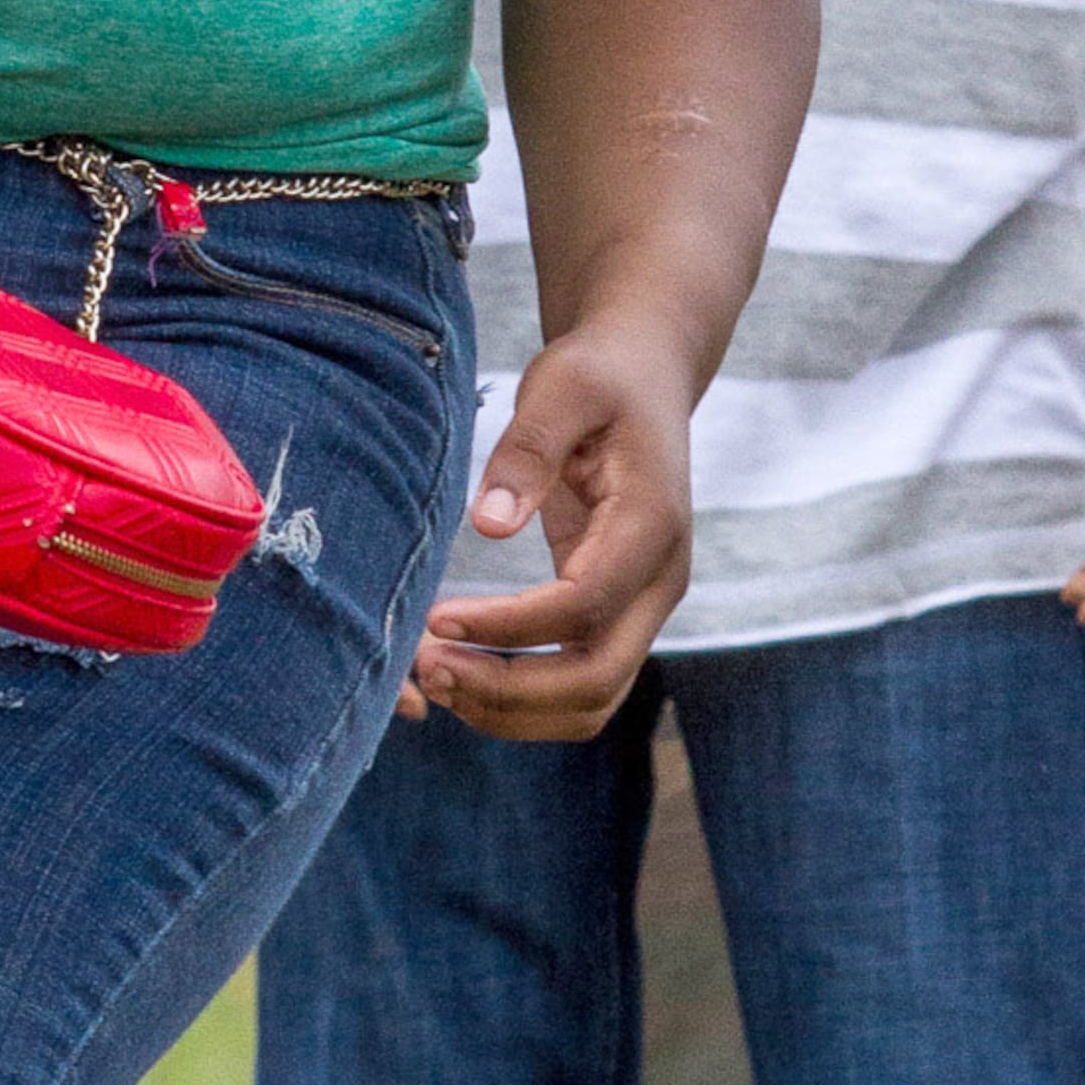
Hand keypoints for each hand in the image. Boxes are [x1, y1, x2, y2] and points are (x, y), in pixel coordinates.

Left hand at [401, 308, 696, 739]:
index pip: (585, 606)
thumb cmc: (598, 376)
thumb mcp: (562, 387)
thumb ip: (529, 450)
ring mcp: (643, 607)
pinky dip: (520, 701)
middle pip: (596, 679)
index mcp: (652, 525)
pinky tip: (460, 673)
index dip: (509, 626)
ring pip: (590, 703)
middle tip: (424, 666)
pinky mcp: (616, 616)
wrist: (642, 376)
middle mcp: (659, 581)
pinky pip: (577, 688)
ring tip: (433, 679)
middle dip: (507, 689)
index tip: (435, 618)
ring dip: (510, 708)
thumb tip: (489, 525)